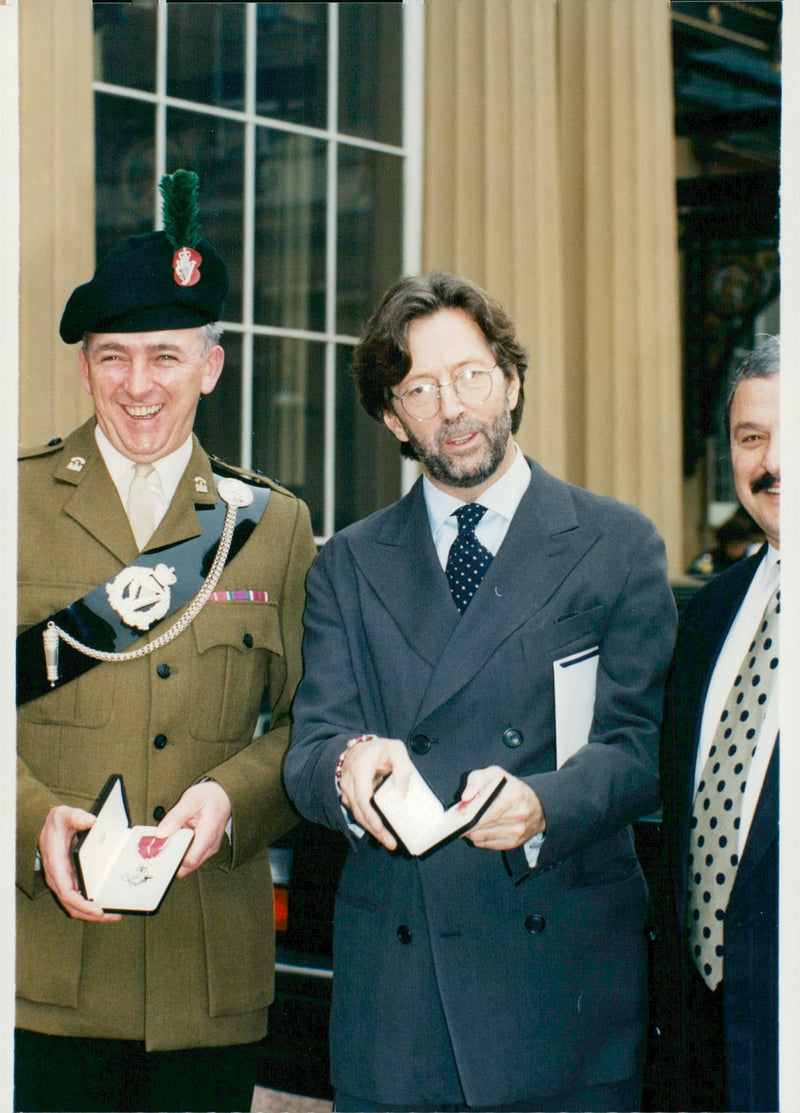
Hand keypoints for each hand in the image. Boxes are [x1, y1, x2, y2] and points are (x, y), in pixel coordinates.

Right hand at [38, 805, 122, 922]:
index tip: (98, 910)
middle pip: (73, 906)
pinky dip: (90, 906)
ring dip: (93, 914)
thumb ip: (77, 817)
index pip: (67, 893)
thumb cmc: (58, 822)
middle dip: (92, 915)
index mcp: (56, 866)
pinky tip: (105, 905)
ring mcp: (63, 881)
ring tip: (114, 914)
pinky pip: (79, 899)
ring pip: (75, 906)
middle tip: (113, 916)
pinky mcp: (70, 880)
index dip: (82, 905)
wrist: (51, 824)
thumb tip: (91, 821)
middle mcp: (58, 878)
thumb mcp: (65, 814)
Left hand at [155, 780, 231, 877]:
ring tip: (166, 843)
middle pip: (188, 866)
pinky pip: (191, 856)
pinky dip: (181, 852)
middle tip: (158, 850)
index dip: (173, 861)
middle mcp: (211, 846)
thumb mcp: (190, 800)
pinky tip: (174, 841)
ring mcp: (209, 848)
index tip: (159, 854)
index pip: (190, 861)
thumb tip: (160, 834)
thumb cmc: (210, 795)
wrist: (223, 794)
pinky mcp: (206, 848)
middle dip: (171, 861)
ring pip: (189, 864)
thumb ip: (175, 817)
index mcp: (208, 835)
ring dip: (176, 856)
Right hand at [337, 736, 412, 850]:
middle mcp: (349, 780)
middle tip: (390, 843)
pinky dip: (367, 822)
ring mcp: (346, 788)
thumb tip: (402, 794)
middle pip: (358, 810)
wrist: (362, 747)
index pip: (362, 796)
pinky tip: (379, 830)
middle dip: (374, 829)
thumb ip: (403, 768)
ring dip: (370, 829)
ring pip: (356, 813)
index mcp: (361, 768)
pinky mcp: (348, 795)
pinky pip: (356, 811)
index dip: (369, 814)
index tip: (380, 828)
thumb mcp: (397, 750)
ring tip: (387, 841)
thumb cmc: (381, 749)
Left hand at [460, 766, 545, 850]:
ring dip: (471, 832)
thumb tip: (465, 798)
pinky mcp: (514, 843)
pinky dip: (479, 838)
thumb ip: (477, 780)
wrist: (537, 805)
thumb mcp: (495, 774)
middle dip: (467, 824)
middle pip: (483, 825)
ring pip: (483, 837)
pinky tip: (478, 830)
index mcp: (514, 795)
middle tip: (457, 819)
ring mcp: (517, 832)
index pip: (489, 811)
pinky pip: (488, 844)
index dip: (471, 815)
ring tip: (467, 823)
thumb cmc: (511, 787)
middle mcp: (518, 815)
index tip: (459, 814)